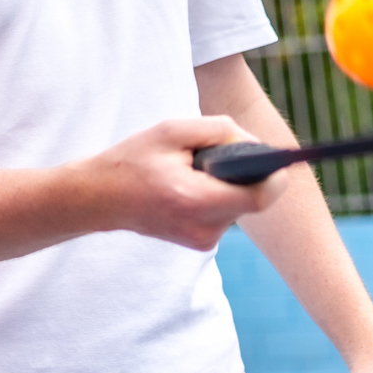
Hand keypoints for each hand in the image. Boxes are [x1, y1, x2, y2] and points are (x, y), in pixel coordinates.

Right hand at [77, 116, 290, 249]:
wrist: (99, 198)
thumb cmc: (132, 161)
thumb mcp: (171, 131)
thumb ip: (218, 130)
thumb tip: (252, 142)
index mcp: (196, 199)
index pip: (259, 196)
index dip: (274, 175)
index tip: (274, 158)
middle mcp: (204, 226)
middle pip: (252, 198)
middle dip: (245, 173)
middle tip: (214, 155)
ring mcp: (203, 239)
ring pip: (239, 205)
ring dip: (228, 184)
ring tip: (192, 171)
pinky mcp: (200, 243)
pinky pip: (225, 213)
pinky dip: (216, 196)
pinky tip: (187, 187)